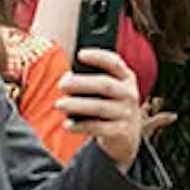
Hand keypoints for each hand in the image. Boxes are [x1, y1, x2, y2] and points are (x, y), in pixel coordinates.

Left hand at [60, 43, 150, 169]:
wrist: (126, 134)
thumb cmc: (109, 104)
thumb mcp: (109, 89)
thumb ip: (92, 80)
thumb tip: (67, 78)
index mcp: (126, 78)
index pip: (115, 63)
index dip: (98, 57)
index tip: (80, 54)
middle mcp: (129, 94)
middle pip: (105, 85)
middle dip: (81, 83)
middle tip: (61, 85)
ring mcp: (126, 113)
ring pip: (99, 107)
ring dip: (77, 105)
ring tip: (59, 104)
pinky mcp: (120, 131)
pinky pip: (97, 127)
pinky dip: (80, 126)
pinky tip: (67, 124)